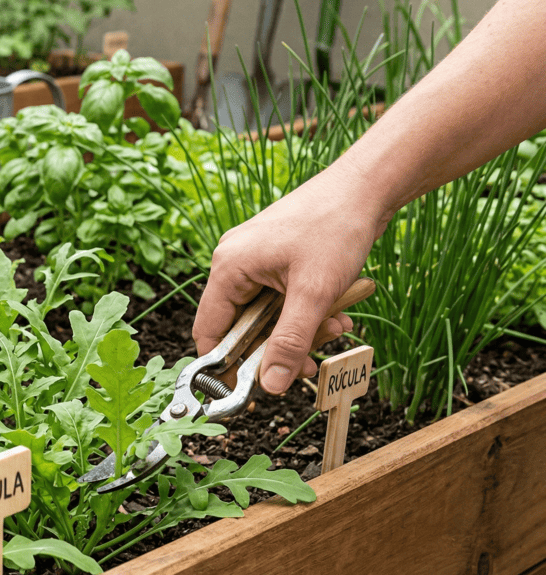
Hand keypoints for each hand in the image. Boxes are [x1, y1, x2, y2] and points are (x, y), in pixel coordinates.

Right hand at [193, 167, 387, 393]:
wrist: (366, 187)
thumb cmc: (335, 227)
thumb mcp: (314, 294)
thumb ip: (290, 343)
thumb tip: (270, 386)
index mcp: (228, 267)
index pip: (209, 330)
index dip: (226, 364)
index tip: (254, 387)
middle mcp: (234, 262)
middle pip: (242, 326)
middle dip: (279, 346)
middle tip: (312, 360)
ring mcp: (255, 259)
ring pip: (268, 315)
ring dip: (300, 329)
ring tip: (336, 326)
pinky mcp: (276, 258)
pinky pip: (282, 298)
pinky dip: (307, 311)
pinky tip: (337, 311)